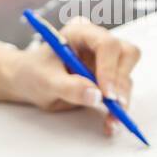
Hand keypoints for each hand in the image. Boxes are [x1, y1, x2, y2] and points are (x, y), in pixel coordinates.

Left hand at [0, 18, 141, 136]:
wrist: (29, 82)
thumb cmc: (33, 73)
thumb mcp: (45, 81)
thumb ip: (69, 87)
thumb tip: (96, 96)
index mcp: (81, 33)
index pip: (107, 44)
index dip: (110, 68)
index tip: (106, 94)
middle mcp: (97, 43)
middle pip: (126, 55)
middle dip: (121, 83)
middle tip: (113, 106)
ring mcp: (105, 61)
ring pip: (127, 76)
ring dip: (122, 100)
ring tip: (112, 121)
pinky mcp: (109, 79)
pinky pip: (121, 92)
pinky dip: (119, 109)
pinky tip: (111, 123)